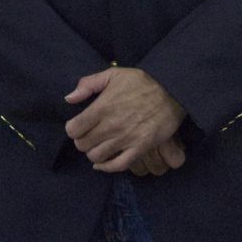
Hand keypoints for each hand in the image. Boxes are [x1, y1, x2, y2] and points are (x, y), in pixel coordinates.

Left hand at [64, 67, 185, 172]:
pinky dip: (106, 167)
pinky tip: (103, 163)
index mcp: (103, 107)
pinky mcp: (140, 148)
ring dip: (93, 152)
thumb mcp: (114, 74)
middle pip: (83, 145)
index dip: (73, 128)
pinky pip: (117, 166)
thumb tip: (69, 98)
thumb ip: (88, 84)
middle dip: (82, 140)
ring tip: (98, 145)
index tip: (78, 126)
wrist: (172, 91)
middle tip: (89, 135)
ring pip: (96, 156)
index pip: (74, 129)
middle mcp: (112, 125)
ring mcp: (126, 139)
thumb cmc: (142, 82)